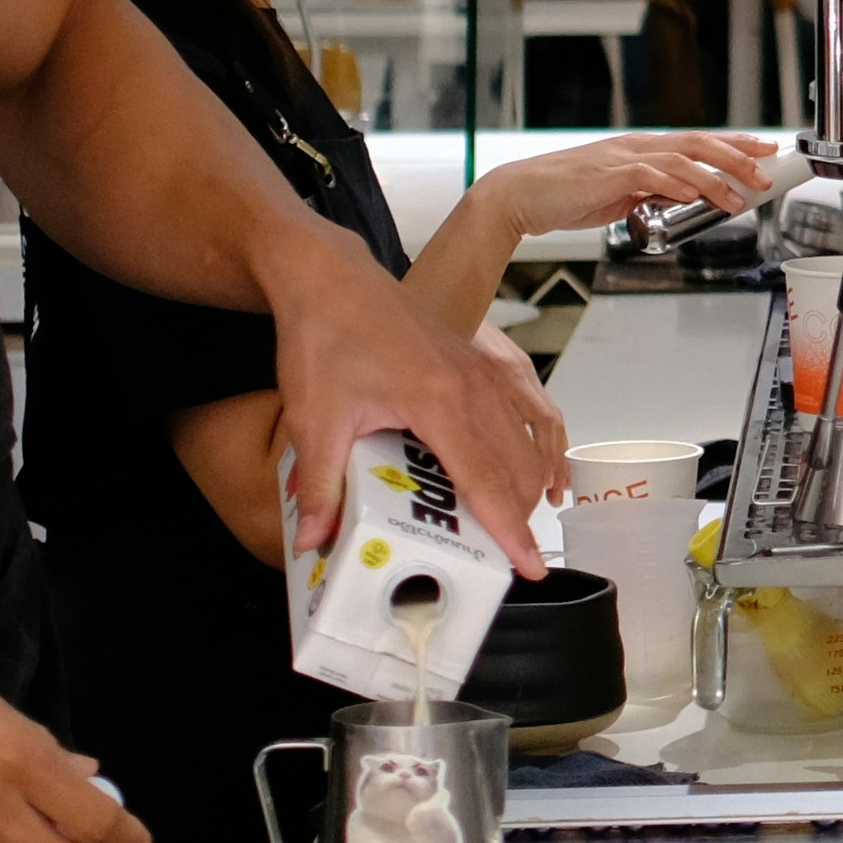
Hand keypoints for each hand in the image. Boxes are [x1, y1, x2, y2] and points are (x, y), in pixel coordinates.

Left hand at [270, 254, 568, 573]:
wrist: (331, 276)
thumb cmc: (325, 335)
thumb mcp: (313, 417)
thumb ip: (319, 485)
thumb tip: (314, 540)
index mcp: (440, 402)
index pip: (487, 482)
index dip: (510, 530)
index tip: (529, 566)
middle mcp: (473, 387)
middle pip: (516, 467)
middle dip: (518, 517)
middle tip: (504, 559)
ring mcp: (480, 372)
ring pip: (522, 442)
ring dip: (521, 485)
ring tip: (505, 524)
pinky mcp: (475, 364)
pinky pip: (515, 416)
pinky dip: (518, 451)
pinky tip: (505, 470)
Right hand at [493, 133, 778, 238]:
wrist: (521, 196)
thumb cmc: (564, 195)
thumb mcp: (619, 196)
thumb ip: (649, 196)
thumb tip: (681, 201)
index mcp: (641, 151)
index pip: (698, 142)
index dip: (734, 145)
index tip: (763, 150)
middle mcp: (638, 148)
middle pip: (700, 143)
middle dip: (738, 154)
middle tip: (767, 168)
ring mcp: (624, 158)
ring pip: (683, 158)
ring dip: (716, 176)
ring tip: (740, 194)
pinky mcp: (611, 175)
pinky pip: (652, 176)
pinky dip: (678, 184)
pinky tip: (697, 195)